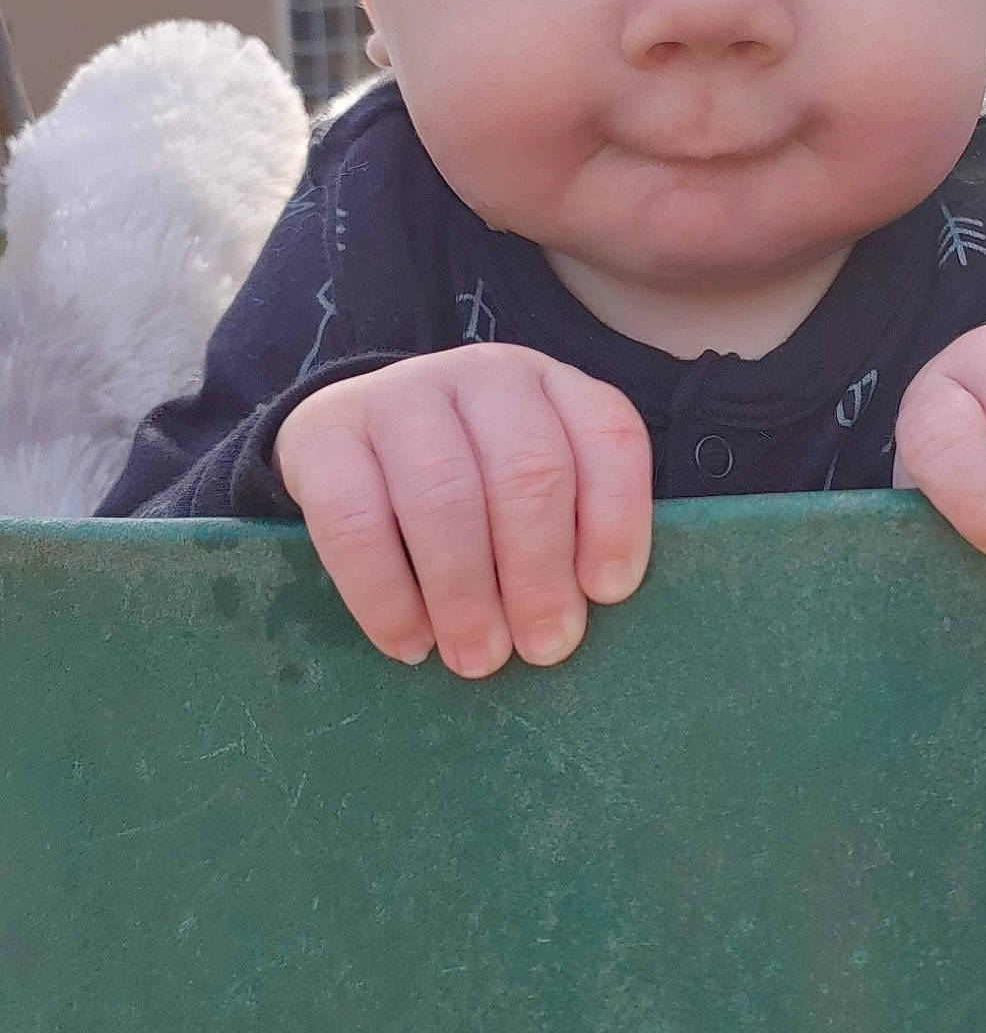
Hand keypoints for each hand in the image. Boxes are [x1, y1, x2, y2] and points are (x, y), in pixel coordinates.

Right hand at [272, 346, 651, 675]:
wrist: (347, 440)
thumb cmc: (468, 482)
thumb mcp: (530, 486)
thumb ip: (567, 529)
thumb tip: (575, 614)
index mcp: (551, 385)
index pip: (608, 434)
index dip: (615, 518)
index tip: (607, 592)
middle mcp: (480, 376)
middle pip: (529, 471)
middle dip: (540, 574)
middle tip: (542, 648)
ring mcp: (396, 397)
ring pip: (445, 496)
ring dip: (467, 594)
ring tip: (478, 657)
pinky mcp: (321, 435)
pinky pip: (355, 523)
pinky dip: (386, 598)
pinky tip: (410, 642)